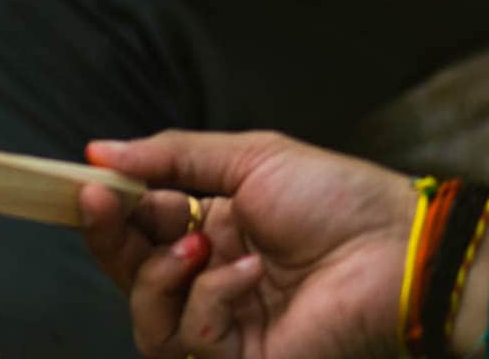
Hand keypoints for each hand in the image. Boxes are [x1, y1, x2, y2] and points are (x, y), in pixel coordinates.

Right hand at [80, 131, 416, 358]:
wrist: (398, 249)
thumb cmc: (338, 198)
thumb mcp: (250, 157)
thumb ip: (172, 157)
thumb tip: (99, 150)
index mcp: (213, 226)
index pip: (139, 224)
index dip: (110, 207)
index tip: (90, 182)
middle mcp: (212, 276)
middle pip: (130, 271)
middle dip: (109, 237)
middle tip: (101, 202)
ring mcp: (227, 322)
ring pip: (147, 317)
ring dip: (157, 273)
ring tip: (194, 243)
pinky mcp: (244, 357)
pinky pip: (194, 337)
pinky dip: (211, 297)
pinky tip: (247, 273)